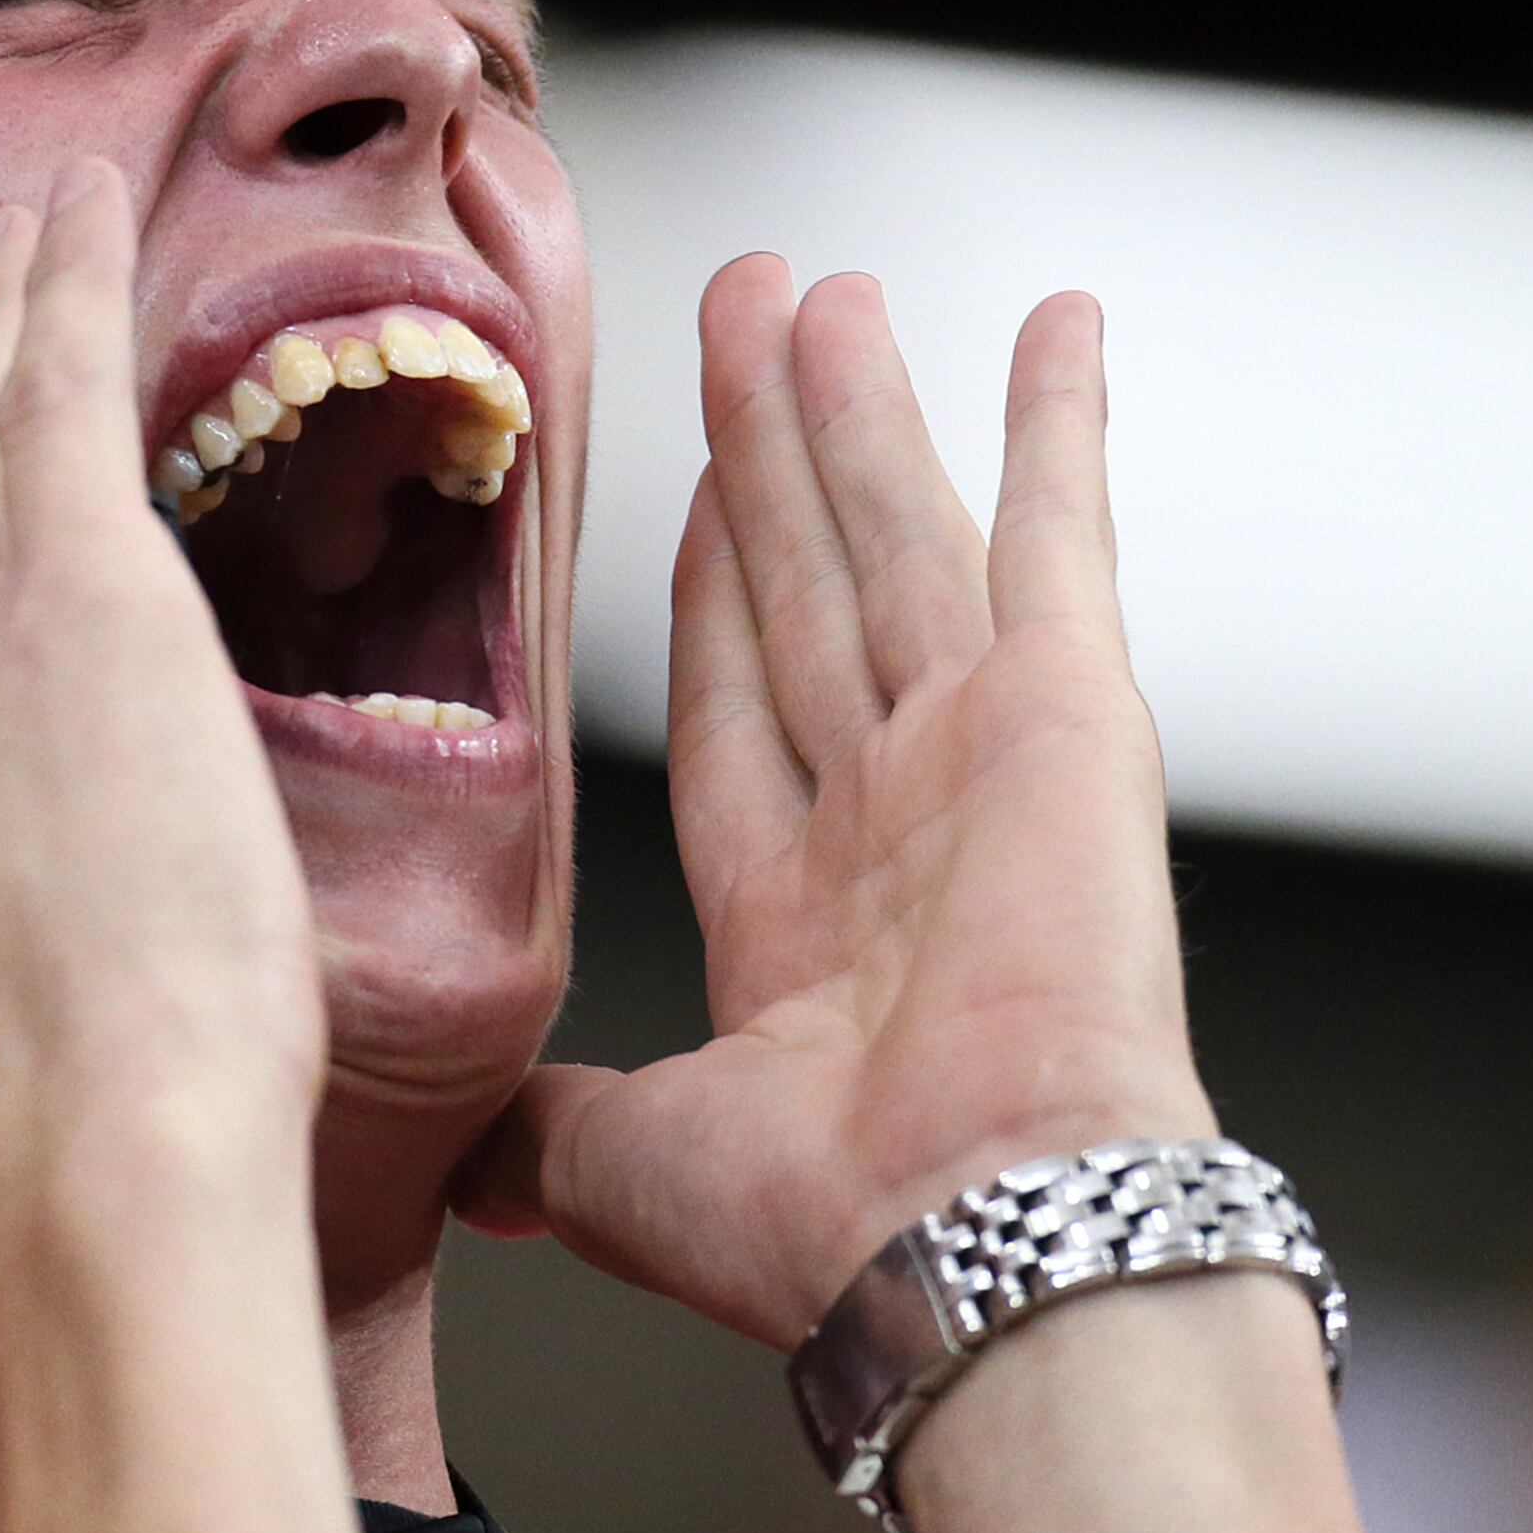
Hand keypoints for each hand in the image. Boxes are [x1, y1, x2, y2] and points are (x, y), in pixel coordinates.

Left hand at [457, 257, 1211, 1346]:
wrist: (966, 1243)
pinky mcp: (1070, 712)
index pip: (736, 698)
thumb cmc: (820, 1232)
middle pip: (811, 586)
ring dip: (856, 409)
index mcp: (796, 920)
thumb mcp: (622, 1164)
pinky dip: (1061, 424)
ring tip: (817, 289)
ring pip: (894, 535)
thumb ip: (541, 1137)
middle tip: (748, 315)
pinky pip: (1056, 536)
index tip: (701, 486)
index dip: (715, 585)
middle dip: (773, 453)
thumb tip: (461, 1169)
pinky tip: (1053, 320)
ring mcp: (985, 757)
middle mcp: (896, 822)